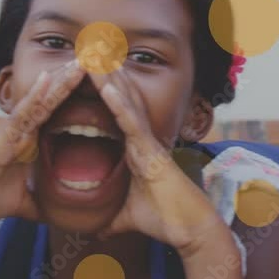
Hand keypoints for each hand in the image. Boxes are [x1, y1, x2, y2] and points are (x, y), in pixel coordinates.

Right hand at [0, 60, 85, 229]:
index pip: (59, 113)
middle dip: (75, 81)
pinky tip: (47, 78)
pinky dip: (34, 97)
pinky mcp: (0, 140)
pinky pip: (21, 116)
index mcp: (29, 141)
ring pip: (41, 101)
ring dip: (61, 81)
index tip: (101, 81)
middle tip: (98, 58)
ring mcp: (11, 133)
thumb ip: (45, 203)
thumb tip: (67, 214)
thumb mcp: (25, 203)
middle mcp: (22, 131)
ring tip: (82, 61)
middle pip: (53, 100)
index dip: (78, 97)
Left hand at [89, 69, 228, 256]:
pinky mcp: (152, 153)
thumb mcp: (127, 218)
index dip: (104, 92)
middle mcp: (143, 140)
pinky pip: (132, 124)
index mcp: (137, 150)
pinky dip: (119, 104)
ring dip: (110, 80)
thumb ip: (112, 218)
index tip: (88, 71)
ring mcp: (148, 143)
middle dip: (106, 75)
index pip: (116, 114)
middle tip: (88, 49)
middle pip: (122, 100)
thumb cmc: (166, 221)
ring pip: (127, 103)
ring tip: (92, 56)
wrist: (190, 230)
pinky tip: (107, 87)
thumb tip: (96, 228)